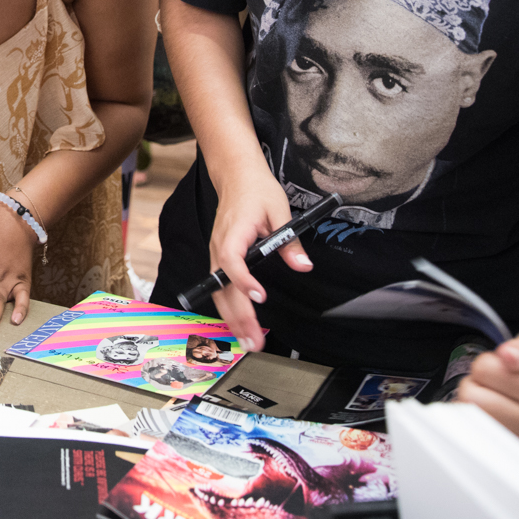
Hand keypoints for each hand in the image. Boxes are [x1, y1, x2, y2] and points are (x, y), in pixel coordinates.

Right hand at [202, 161, 311, 351]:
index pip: (231, 259)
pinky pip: (219, 289)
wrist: (236, 177)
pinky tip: (238, 326)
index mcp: (233, 232)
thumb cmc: (256, 190)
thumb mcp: (279, 209)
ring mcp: (215, 254)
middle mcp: (218, 246)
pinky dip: (228, 310)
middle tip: (254, 340)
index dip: (243, 280)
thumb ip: (290, 240)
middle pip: (222, 287)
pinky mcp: (218, 259)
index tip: (259, 296)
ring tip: (247, 342)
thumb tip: (303, 265)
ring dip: (231, 319)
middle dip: (238, 316)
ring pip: (218, 293)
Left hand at [456, 327, 518, 444]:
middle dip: (479, 381)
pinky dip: (484, 414)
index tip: (506, 362)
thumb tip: (508, 356)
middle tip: (500, 378)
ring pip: (472, 414)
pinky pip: (481, 430)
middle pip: (472, 397)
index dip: (489, 361)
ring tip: (502, 391)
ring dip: (479, 398)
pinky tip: (502, 406)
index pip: (484, 371)